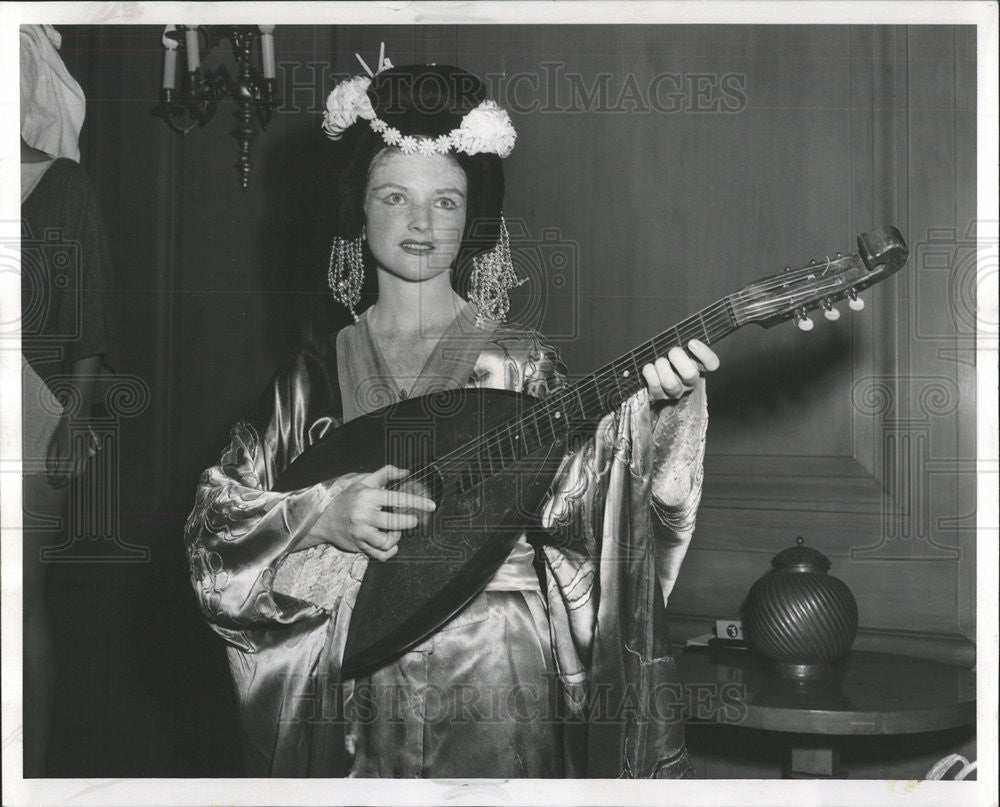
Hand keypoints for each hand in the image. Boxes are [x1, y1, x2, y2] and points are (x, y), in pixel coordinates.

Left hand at [45, 417, 96, 487]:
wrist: (77, 419)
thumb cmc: (63, 431)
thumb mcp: (52, 444)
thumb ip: (51, 461)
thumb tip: (50, 474)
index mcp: (68, 455)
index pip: (62, 474)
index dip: (55, 480)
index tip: (49, 482)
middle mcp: (78, 457)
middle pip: (71, 477)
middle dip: (62, 483)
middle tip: (54, 485)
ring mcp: (84, 456)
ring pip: (78, 474)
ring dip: (69, 480)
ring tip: (61, 482)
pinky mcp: (87, 454)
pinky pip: (83, 468)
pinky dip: (76, 474)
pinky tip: (69, 474)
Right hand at [315, 465, 435, 560]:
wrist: (322, 519)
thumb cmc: (345, 498)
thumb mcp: (362, 482)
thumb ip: (385, 474)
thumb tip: (406, 472)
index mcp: (367, 497)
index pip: (397, 498)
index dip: (416, 502)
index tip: (431, 505)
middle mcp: (363, 515)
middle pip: (394, 522)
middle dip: (409, 521)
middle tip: (412, 519)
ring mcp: (360, 533)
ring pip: (386, 541)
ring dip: (396, 537)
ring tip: (395, 531)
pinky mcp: (358, 546)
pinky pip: (380, 554)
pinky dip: (390, 551)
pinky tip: (391, 543)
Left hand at [642, 339, 719, 402]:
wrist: (655, 377)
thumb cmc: (669, 358)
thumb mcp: (680, 348)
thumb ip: (683, 340)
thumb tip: (680, 330)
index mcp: (698, 367)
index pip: (711, 363)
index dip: (704, 354)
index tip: (691, 342)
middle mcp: (688, 381)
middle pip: (690, 375)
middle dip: (679, 359)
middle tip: (672, 351)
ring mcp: (674, 390)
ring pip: (671, 383)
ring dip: (662, 368)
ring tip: (659, 361)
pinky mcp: (658, 395)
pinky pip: (655, 386)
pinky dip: (650, 373)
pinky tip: (649, 367)